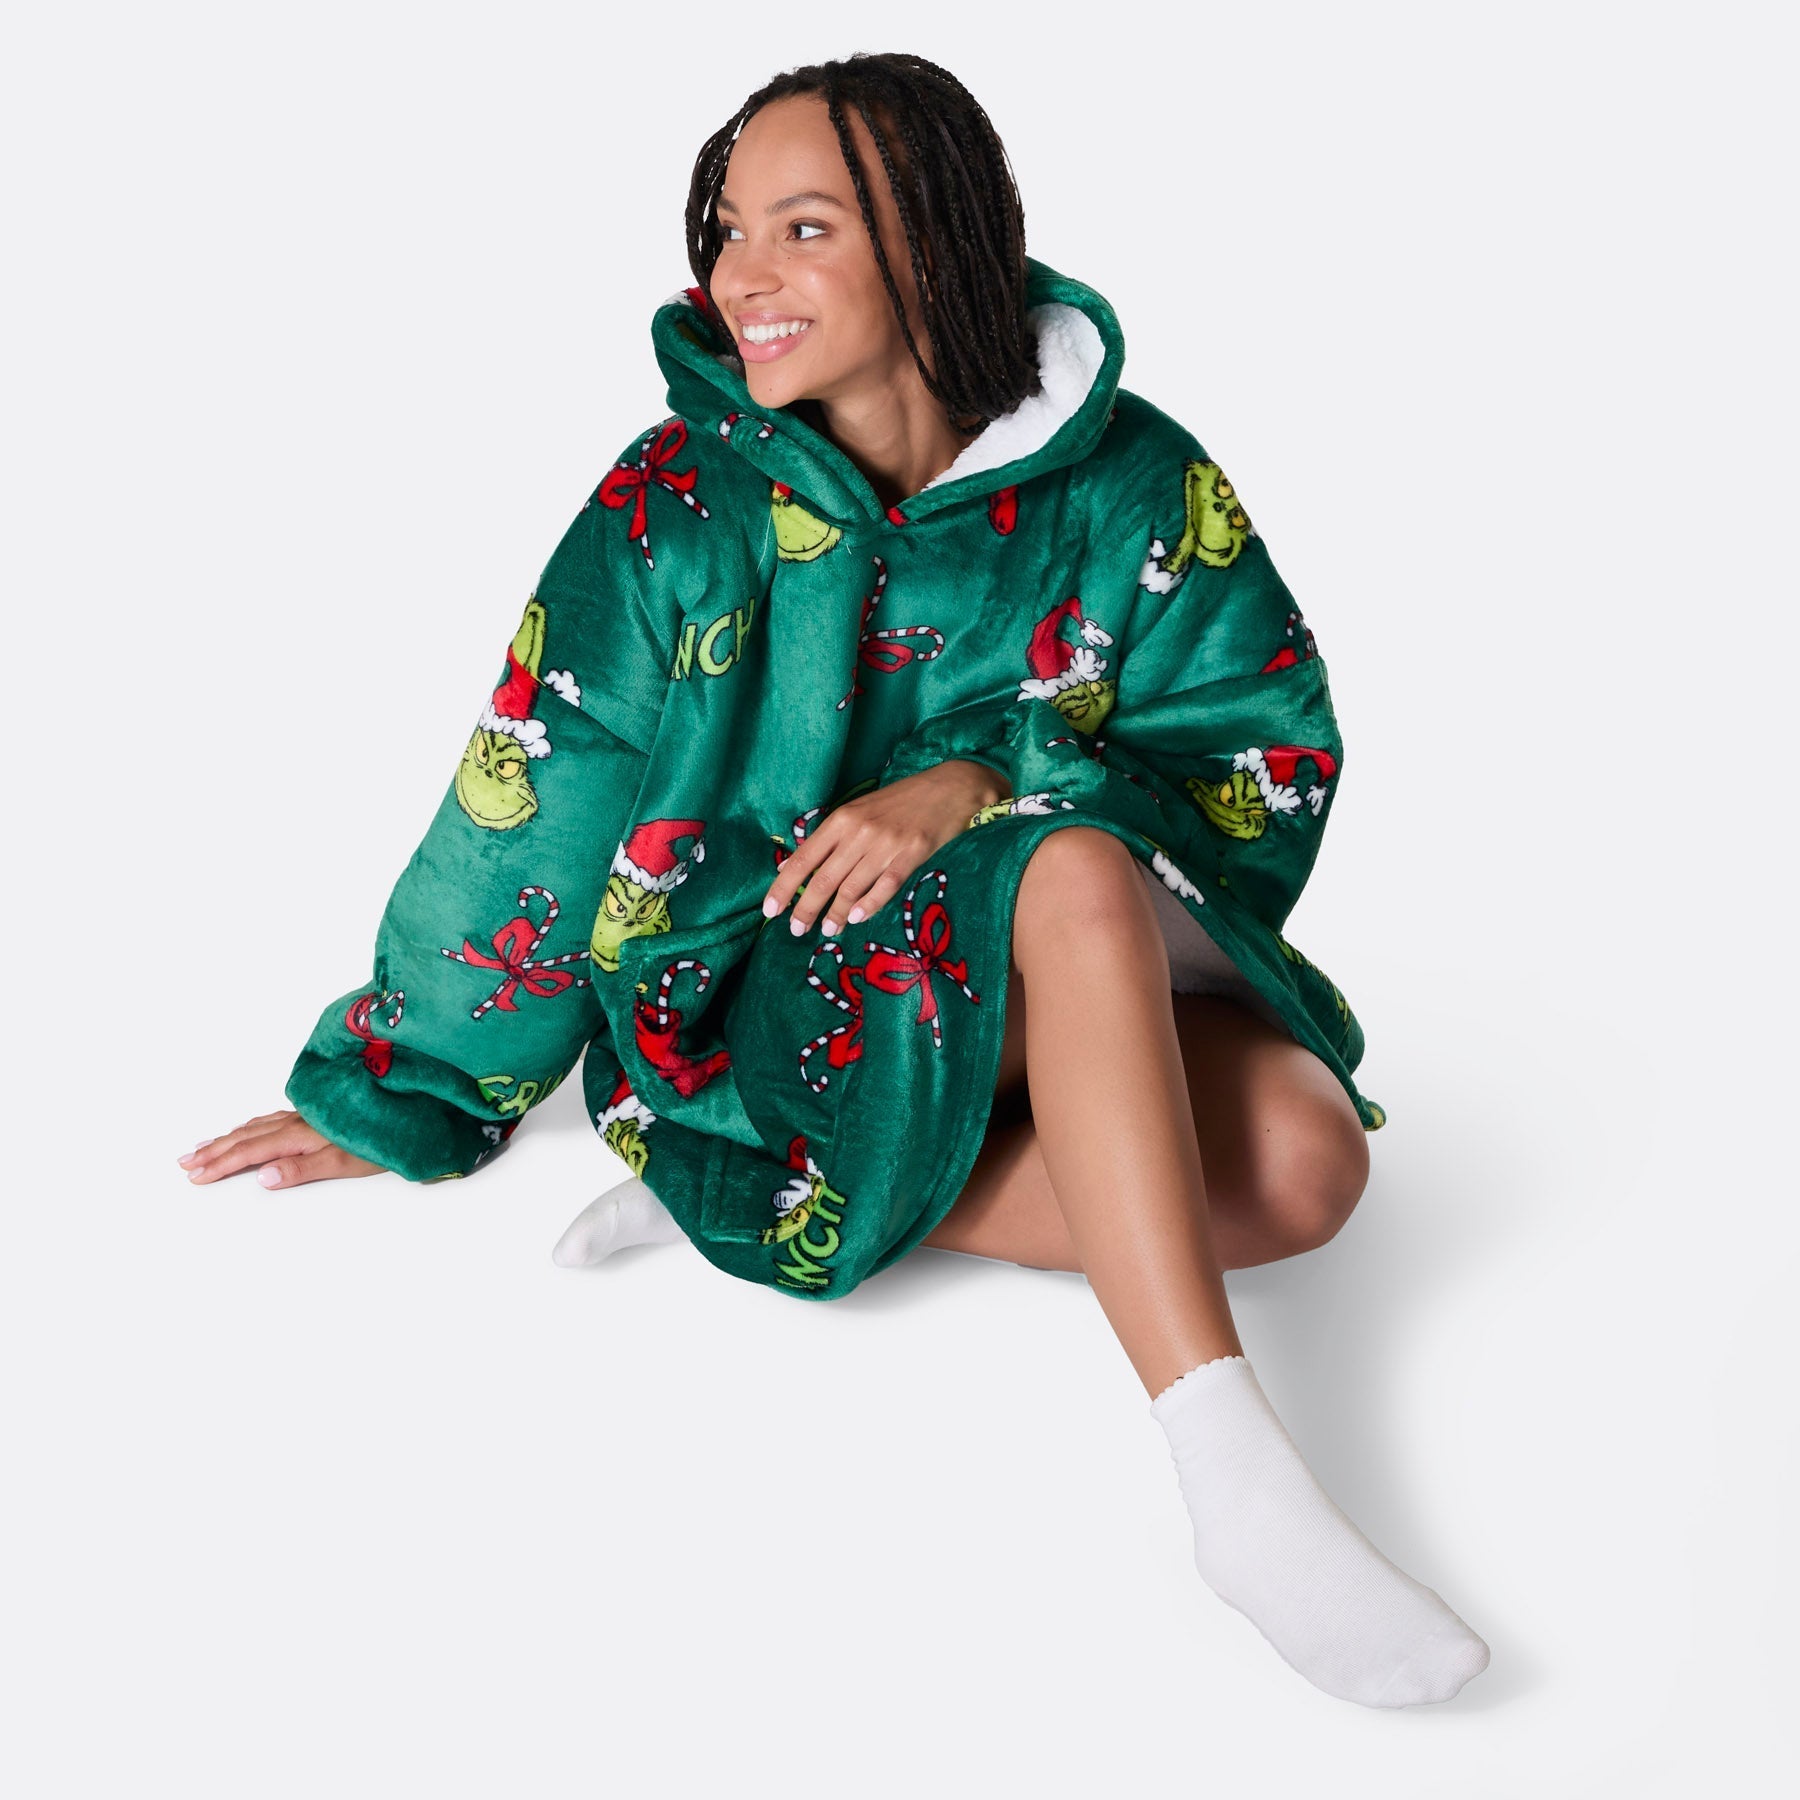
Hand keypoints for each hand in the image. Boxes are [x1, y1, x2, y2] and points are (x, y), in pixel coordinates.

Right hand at [177, 1109, 387, 1187]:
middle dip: (213, 1150)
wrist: (408, 1107)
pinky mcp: (314, 1113)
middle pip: (245, 1137)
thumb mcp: (344, 1162)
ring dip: (227, 1138)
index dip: (220, 1164)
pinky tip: (248, 1127)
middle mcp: (297, 1121)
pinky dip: (250, 1127)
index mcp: (298, 1134)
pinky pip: (270, 1119)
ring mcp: (305, 1115)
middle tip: (184, 1161)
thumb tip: (260, 1177)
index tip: (194, 1176)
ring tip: (203, 1146)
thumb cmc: (381, 1139)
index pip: (249, 1152)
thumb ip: (301, 1169)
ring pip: (255, 1126)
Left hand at [764, 758, 1007, 937]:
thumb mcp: (858, 812)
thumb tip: (793, 866)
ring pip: (851, 888)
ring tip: (827, 931)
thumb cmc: (899, 802)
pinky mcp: (912, 854)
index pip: (804, 859)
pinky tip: (856, 919)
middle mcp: (859, 832)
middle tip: (796, 930)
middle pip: (823, 879)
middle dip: (806, 909)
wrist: (948, 788)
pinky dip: (868, 905)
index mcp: (841, 820)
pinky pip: (885, 887)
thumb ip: (828, 839)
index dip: (784, 886)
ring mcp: (886, 845)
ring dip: (835, 914)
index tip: (770, 910)